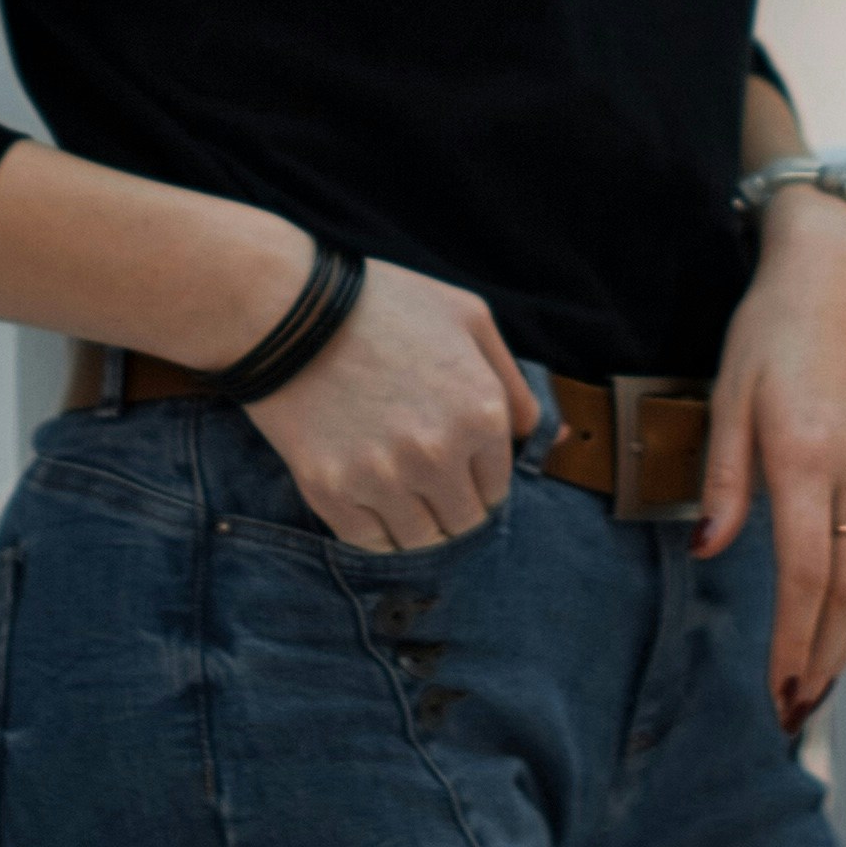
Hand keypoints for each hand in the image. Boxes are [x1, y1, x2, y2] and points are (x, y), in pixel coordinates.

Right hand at [247, 254, 545, 552]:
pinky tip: (362, 488)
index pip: (496, 489)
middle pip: (462, 523)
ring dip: (412, 520)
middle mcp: (438, 454)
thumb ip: (515, 385)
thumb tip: (558, 437)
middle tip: (421, 474)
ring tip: (392, 482)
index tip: (451, 459)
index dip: (475, 476)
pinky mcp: (331, 491)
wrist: (287, 306)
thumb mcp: (469, 320)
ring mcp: (382, 477)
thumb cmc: (384, 306)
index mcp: (481, 414)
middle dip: (449, 504)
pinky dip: (371, 525)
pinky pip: (368, 541)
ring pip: (418, 540)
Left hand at [699, 187, 845, 728]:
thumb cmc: (773, 327)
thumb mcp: (728, 391)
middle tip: (793, 709)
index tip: (775, 690)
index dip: (792, 641)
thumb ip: (723, 477)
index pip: (804, 575)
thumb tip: (709, 550)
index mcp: (808, 456)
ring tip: (822, 685)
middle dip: (820, 658)